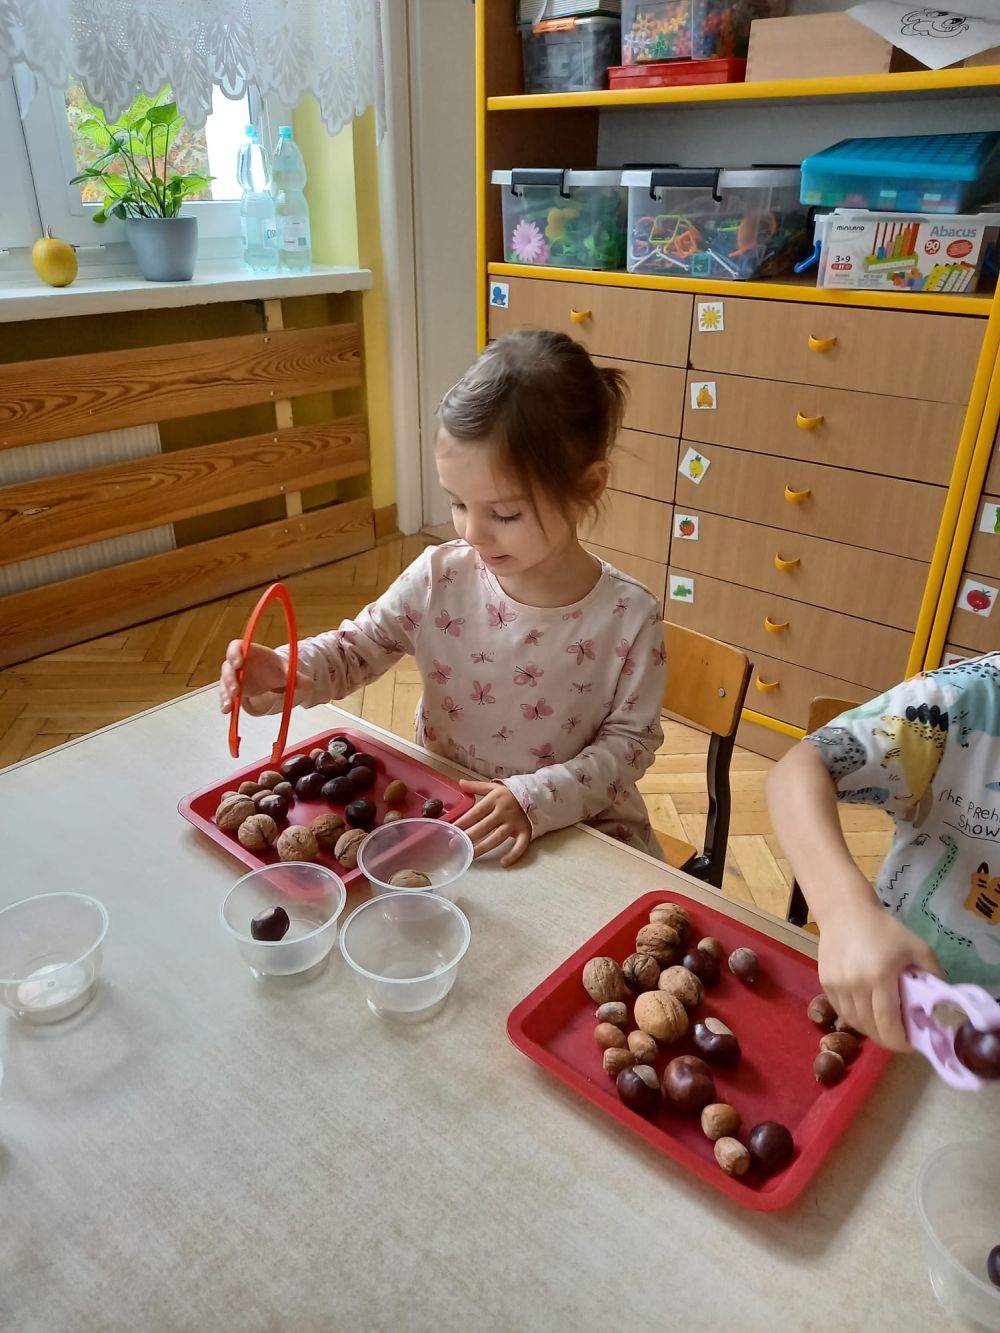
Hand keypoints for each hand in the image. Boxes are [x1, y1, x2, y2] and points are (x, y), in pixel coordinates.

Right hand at [218, 641, 309, 713]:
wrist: (270, 677)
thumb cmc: (273, 668)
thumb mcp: (285, 671)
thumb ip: (295, 677)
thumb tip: (310, 684)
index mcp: (250, 652)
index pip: (237, 647)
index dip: (235, 653)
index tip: (239, 663)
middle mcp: (238, 663)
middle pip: (228, 667)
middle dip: (230, 678)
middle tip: (236, 690)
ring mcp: (233, 677)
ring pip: (224, 683)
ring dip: (225, 693)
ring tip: (230, 705)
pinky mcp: (231, 689)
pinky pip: (225, 695)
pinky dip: (225, 702)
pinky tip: (226, 710)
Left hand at [455, 780, 530, 866]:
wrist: (538, 793)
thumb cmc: (512, 792)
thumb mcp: (494, 786)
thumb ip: (477, 786)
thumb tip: (460, 782)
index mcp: (494, 799)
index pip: (475, 812)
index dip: (463, 821)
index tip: (451, 830)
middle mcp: (504, 812)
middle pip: (483, 826)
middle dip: (468, 836)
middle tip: (455, 845)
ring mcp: (515, 823)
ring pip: (497, 838)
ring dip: (483, 847)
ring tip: (470, 856)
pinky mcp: (526, 831)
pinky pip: (520, 845)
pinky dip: (513, 854)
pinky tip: (503, 863)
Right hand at [817, 894, 943, 1051]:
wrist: (846, 912)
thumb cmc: (885, 929)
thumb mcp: (917, 947)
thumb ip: (933, 974)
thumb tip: (940, 1002)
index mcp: (880, 977)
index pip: (887, 1023)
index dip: (899, 1041)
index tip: (910, 1045)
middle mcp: (855, 985)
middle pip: (870, 1027)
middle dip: (886, 1039)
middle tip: (899, 1037)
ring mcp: (837, 985)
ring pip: (854, 1022)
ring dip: (870, 1030)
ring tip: (883, 1027)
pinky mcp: (825, 983)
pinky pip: (841, 1011)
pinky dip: (855, 1018)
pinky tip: (866, 1012)